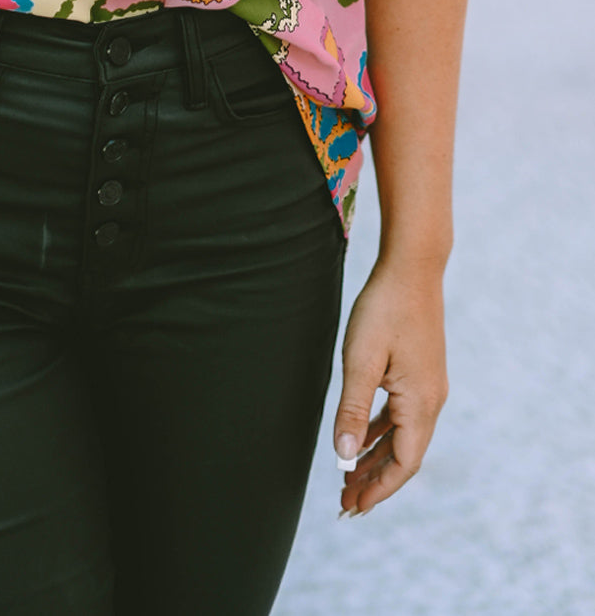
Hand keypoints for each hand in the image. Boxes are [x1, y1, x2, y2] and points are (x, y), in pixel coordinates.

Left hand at [332, 259, 447, 514]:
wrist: (412, 267)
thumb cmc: (384, 309)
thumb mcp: (361, 360)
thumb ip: (353, 410)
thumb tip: (344, 455)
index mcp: (421, 404)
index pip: (403, 465)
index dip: (377, 489)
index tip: (351, 507)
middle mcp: (431, 401)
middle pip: (403, 456)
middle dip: (374, 479)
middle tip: (343, 501)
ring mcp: (428, 386)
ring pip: (402, 437)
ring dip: (376, 457)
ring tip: (348, 475)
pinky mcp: (420, 373)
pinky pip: (401, 415)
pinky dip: (382, 431)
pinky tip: (362, 436)